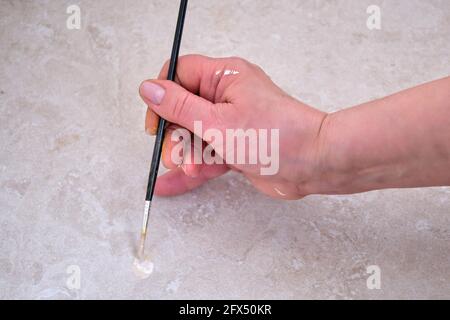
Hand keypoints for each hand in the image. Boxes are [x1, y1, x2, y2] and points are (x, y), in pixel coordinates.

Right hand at [139, 55, 327, 198]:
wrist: (314, 164)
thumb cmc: (276, 136)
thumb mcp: (218, 122)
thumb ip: (180, 106)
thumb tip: (149, 88)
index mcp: (224, 77)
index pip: (179, 74)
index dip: (162, 96)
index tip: (155, 122)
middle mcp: (227, 97)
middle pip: (183, 110)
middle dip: (176, 135)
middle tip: (177, 153)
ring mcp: (231, 123)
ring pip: (194, 136)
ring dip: (187, 155)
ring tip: (192, 168)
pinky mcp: (235, 146)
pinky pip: (207, 155)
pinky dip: (192, 169)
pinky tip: (171, 183)